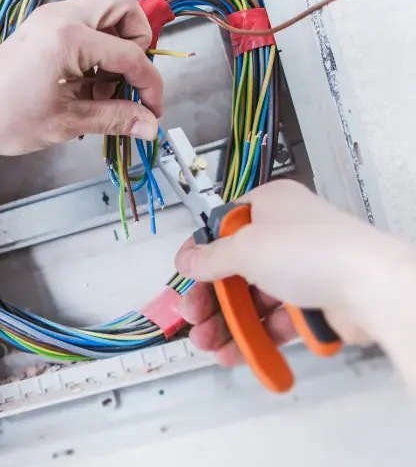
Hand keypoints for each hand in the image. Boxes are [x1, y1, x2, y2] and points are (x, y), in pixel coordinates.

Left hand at [0, 0, 162, 163]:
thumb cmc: (3, 119)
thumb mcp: (66, 122)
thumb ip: (114, 118)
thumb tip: (148, 124)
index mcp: (67, 37)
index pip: (130, 53)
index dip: (149, 84)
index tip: (152, 109)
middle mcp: (59, 17)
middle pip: (123, 5)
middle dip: (137, 42)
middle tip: (129, 80)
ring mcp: (48, 19)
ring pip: (105, 12)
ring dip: (116, 46)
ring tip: (103, 90)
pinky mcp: (42, 28)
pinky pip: (85, 26)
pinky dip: (96, 49)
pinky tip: (86, 85)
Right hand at [174, 180, 408, 366]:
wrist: (371, 289)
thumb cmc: (320, 251)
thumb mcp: (246, 248)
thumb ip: (211, 257)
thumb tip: (189, 260)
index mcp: (270, 206)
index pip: (223, 229)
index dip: (201, 254)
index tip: (184, 276)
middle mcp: (286, 235)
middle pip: (235, 269)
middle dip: (211, 299)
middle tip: (194, 319)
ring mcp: (302, 269)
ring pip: (254, 299)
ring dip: (229, 323)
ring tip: (211, 344)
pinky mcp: (315, 303)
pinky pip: (276, 321)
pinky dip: (256, 336)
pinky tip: (238, 351)